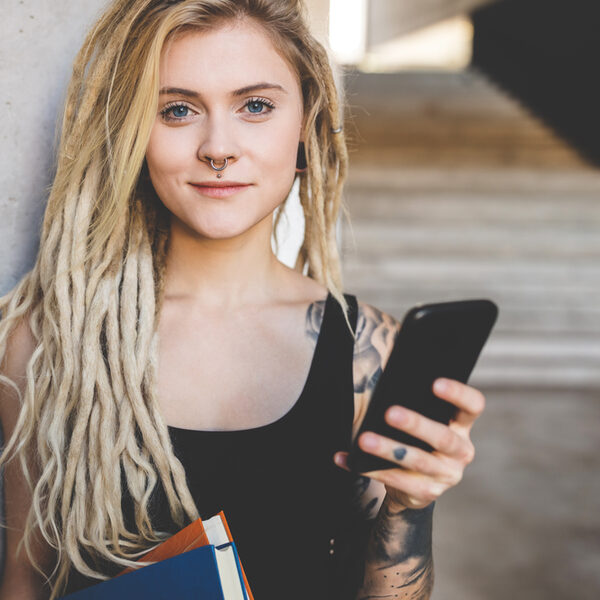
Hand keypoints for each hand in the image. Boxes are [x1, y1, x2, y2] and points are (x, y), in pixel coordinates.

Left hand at [334, 378, 484, 510]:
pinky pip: (395, 480)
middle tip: (389, 413)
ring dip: (388, 449)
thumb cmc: (416, 438)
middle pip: (443, 437)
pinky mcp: (427, 492)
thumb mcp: (424, 419)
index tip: (434, 383)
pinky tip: (347, 458)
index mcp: (461, 426)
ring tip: (364, 439)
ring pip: (417, 461)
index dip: (458, 394)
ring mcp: (446, 474)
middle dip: (416, 424)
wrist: (415, 483)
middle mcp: (460, 451)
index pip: (472, 406)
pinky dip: (368, 469)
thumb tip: (387, 367)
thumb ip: (415, 400)